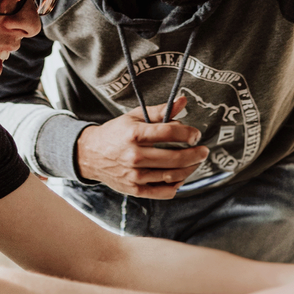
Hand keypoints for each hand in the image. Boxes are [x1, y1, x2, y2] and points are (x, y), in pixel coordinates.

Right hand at [76, 97, 207, 198]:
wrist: (90, 155)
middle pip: (175, 158)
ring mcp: (134, 175)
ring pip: (172, 176)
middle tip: (204, 151)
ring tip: (195, 162)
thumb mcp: (134, 117)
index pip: (170, 132)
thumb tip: (183, 101)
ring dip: (189, 169)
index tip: (195, 134)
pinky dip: (176, 185)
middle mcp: (134, 156)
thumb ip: (160, 111)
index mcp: (134, 134)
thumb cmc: (116, 133)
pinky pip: (163, 192)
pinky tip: (180, 177)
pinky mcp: (134, 189)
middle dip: (195, 154)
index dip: (188, 133)